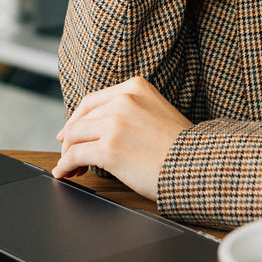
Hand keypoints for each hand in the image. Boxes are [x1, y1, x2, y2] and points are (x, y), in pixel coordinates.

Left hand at [53, 76, 192, 201]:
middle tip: (69, 155)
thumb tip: (99, 128)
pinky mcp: (109, 149)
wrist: (196, 165)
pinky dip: (65, 165)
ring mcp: (115, 124)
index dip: (77, 119)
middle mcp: (123, 101)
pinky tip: (65, 173)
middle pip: (81, 119)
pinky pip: (75, 155)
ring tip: (69, 168)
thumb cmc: (181, 147)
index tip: (69, 132)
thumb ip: (131, 111)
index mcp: (135, 87)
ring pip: (74, 136)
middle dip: (71, 139)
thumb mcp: (157, 112)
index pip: (93, 101)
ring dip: (67, 154)